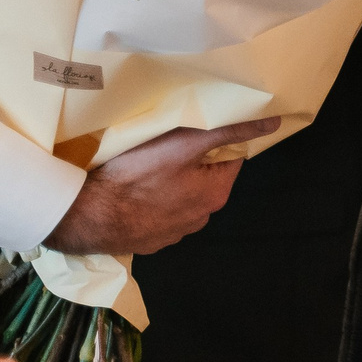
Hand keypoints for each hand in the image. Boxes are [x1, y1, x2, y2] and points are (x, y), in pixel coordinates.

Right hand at [44, 118, 280, 254]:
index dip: (217, 139)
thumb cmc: (137, 177)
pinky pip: (159, 210)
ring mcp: (174, 232)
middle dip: (193, 160)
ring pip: (182, 194)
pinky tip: (135, 188)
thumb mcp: (185, 144)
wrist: (89, 217)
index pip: (231, 157)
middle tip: (168, 143)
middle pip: (206, 176)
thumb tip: (272, 122)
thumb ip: (229, 131)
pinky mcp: (150, 239)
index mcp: (215, 194)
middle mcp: (201, 218)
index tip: (197, 128)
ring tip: (148, 165)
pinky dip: (153, 198)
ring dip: (172, 180)